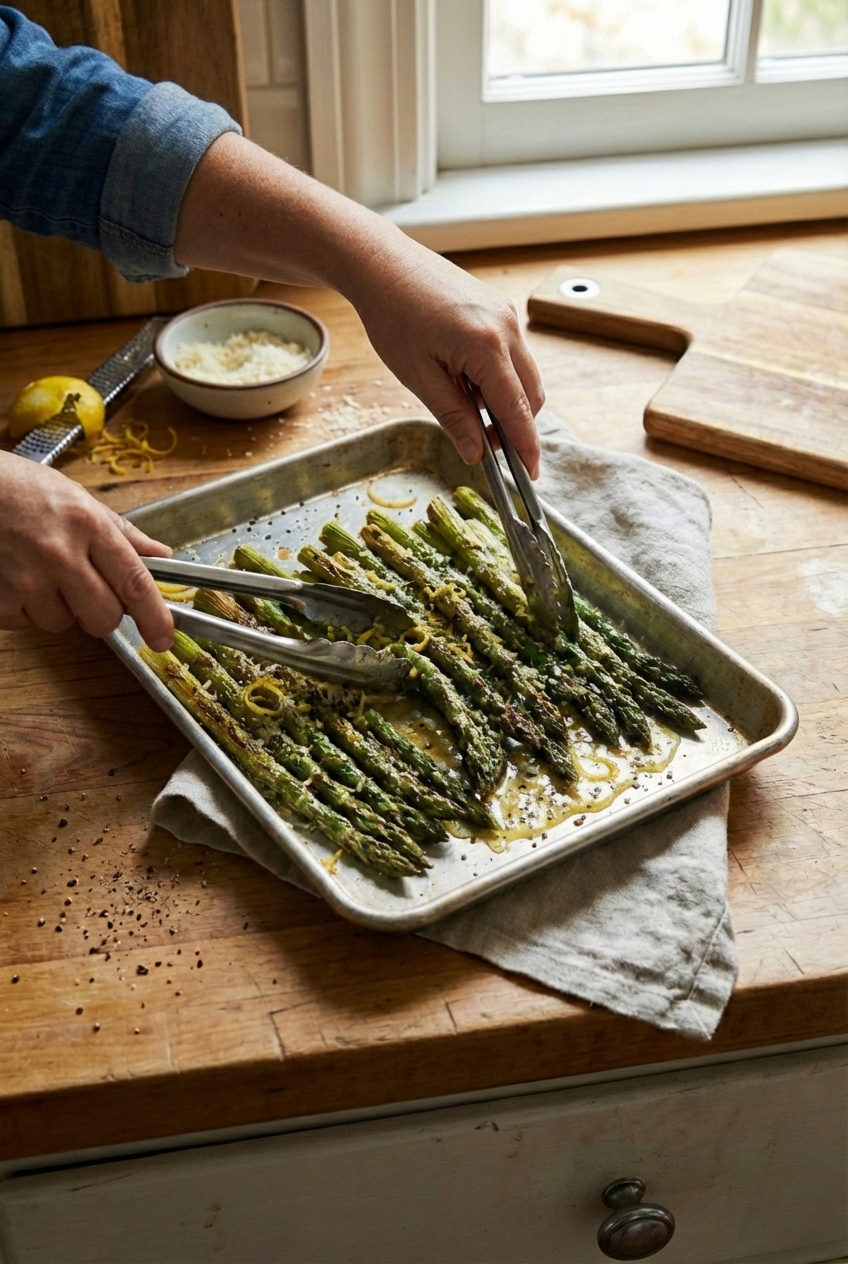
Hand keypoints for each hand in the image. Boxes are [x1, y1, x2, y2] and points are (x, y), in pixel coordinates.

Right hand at [0, 452, 173, 649]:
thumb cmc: (18, 488)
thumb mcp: (75, 498)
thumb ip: (120, 531)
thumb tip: (160, 555)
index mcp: (87, 525)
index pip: (134, 582)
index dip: (154, 617)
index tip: (162, 638)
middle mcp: (59, 554)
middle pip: (104, 616)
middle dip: (102, 613)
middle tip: (85, 590)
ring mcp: (26, 580)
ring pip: (63, 624)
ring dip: (58, 607)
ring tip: (38, 571)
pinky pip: (27, 624)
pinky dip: (25, 609)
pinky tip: (16, 577)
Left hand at [173, 135, 544, 475]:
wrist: (382, 263)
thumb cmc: (392, 316)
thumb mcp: (418, 377)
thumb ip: (453, 416)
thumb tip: (476, 453)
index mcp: (487, 347)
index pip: (517, 411)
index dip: (525, 447)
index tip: (530, 476)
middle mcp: (507, 328)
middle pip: (531, 396)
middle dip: (515, 426)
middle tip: (483, 445)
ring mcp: (507, 315)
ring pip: (524, 375)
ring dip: (504, 400)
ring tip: (463, 403)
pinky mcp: (500, 308)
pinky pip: (512, 354)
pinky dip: (498, 377)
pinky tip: (463, 377)